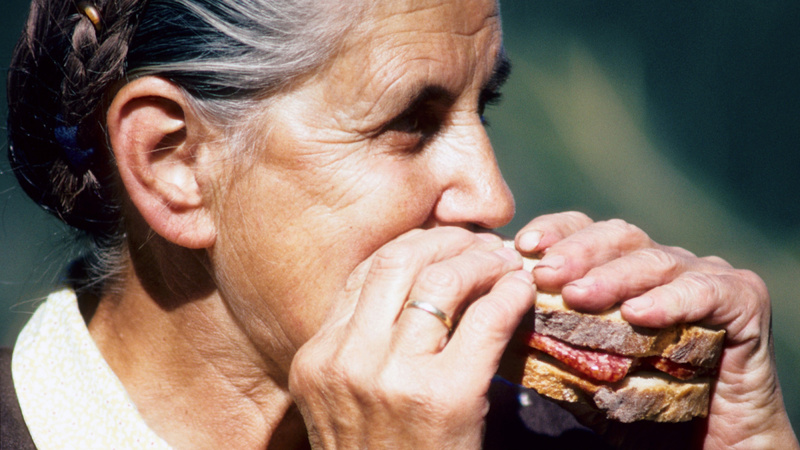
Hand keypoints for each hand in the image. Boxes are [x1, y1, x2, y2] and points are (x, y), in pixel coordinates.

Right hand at [288, 227, 534, 448]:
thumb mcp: (344, 404)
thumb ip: (360, 349)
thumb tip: (413, 287)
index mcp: (315, 359)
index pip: (364, 273)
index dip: (410, 245)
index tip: (441, 244)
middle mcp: (345, 361)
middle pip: (398, 261)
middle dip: (444, 240)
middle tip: (477, 242)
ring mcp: (391, 378)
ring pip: (441, 281)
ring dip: (481, 260)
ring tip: (503, 263)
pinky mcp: (444, 397)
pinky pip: (484, 319)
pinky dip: (508, 295)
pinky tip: (521, 292)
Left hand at [515, 212, 798, 448]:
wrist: (711, 446)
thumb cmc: (642, 408)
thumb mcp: (585, 374)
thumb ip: (551, 344)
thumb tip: (497, 326)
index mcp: (625, 270)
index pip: (586, 232)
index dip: (555, 232)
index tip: (521, 246)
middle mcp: (664, 264)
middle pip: (618, 236)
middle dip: (577, 252)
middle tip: (543, 273)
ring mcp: (705, 275)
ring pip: (656, 259)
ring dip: (613, 276)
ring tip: (577, 295)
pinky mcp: (743, 299)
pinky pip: (706, 290)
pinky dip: (671, 299)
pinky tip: (639, 313)